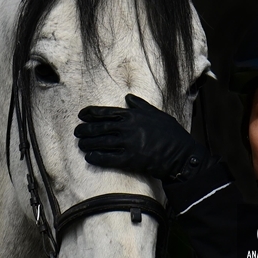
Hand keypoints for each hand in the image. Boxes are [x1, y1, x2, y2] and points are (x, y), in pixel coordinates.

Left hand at [75, 94, 211, 182]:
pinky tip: (89, 157)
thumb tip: (128, 97)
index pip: (106, 112)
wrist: (181, 154)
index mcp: (133, 115)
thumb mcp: (156, 113)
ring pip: (101, 143)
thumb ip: (140, 105)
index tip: (81, 115)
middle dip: (86, 130)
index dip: (91, 114)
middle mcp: (127, 128)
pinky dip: (97, 158)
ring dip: (88, 144)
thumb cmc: (170, 133)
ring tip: (81, 145)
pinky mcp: (129, 160)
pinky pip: (107, 158)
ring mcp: (127, 144)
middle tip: (77, 132)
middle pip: (100, 128)